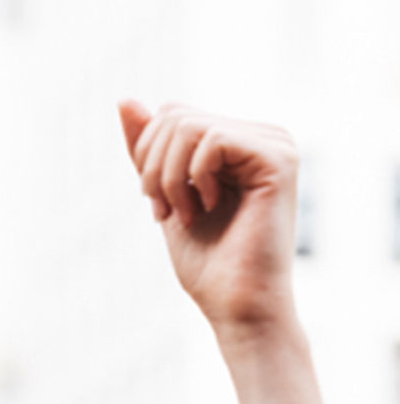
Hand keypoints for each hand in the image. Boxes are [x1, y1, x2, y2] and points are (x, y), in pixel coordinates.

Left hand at [118, 101, 299, 340]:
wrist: (236, 305)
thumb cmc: (206, 260)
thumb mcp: (162, 193)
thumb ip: (148, 148)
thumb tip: (125, 98)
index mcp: (240, 140)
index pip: (171, 114)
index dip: (148, 157)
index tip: (159, 205)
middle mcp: (263, 135)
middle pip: (175, 114)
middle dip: (153, 168)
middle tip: (166, 212)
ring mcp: (275, 143)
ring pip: (187, 124)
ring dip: (168, 177)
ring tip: (185, 213)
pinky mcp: (279, 158)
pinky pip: (211, 138)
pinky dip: (192, 178)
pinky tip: (209, 207)